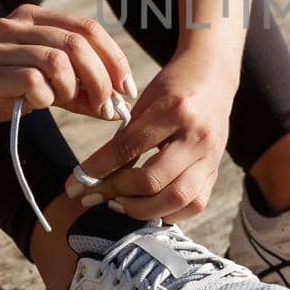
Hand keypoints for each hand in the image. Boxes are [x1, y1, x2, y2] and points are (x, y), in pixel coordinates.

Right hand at [0, 4, 133, 141]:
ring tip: (67, 103)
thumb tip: (116, 107)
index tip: (126, 88)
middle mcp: (16, 24)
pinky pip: (32, 80)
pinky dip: (46, 97)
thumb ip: (77, 93)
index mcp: (33, 18)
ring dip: (74, 88)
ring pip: (58, 59)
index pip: (87, 28)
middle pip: (77, 42)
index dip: (114, 58)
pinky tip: (39, 105)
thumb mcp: (41, 88)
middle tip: (108, 105)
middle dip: (101, 77)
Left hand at [64, 47, 237, 222]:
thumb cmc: (173, 86)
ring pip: (177, 199)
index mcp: (176, 110)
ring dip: (142, 209)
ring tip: (118, 204)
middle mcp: (197, 136)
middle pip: (153, 180)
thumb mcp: (145, 102)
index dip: (97, 169)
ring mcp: (211, 157)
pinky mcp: (216, 172)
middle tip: (93, 197)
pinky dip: (167, 213)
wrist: (214, 77)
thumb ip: (125, 139)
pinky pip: (194, 205)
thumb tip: (94, 177)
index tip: (74, 185)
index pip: (129, 148)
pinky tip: (147, 207)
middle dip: (116, 193)